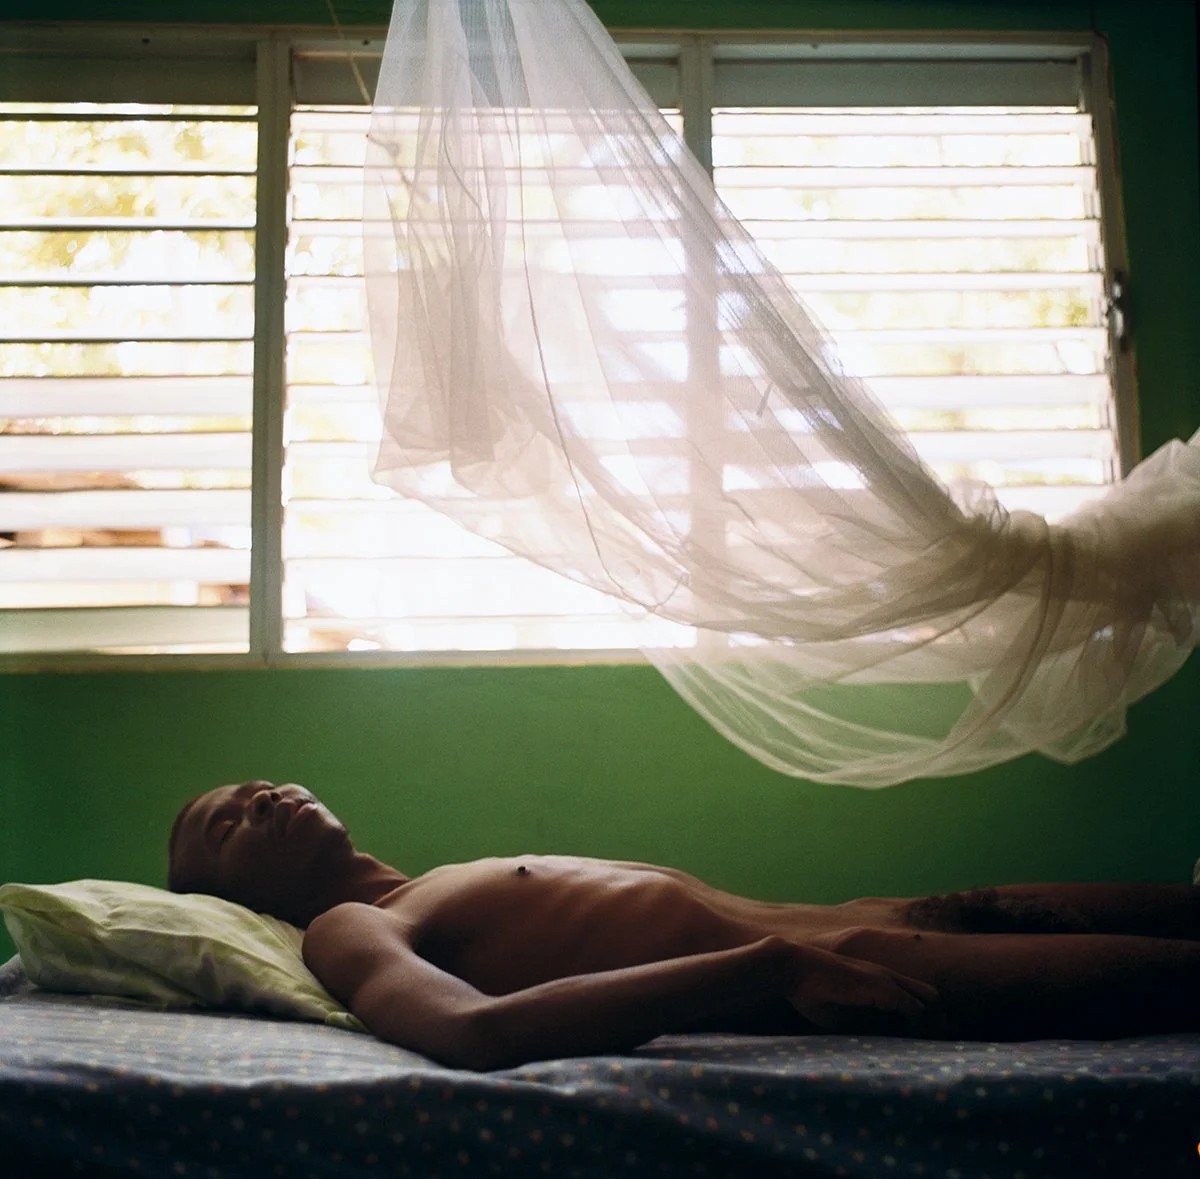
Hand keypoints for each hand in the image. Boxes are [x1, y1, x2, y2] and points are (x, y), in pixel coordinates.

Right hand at [786, 945, 940, 1034]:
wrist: (794, 968)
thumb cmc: (811, 992)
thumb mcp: (843, 1017)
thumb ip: (864, 1026)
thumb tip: (882, 1049)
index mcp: (879, 983)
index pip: (917, 1000)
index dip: (922, 1023)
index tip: (919, 1043)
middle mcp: (888, 978)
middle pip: (933, 998)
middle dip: (934, 1022)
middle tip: (924, 1046)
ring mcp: (887, 981)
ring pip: (931, 1002)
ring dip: (927, 1025)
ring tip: (919, 1048)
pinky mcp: (882, 988)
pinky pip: (914, 1009)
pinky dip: (916, 1026)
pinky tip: (906, 1043)